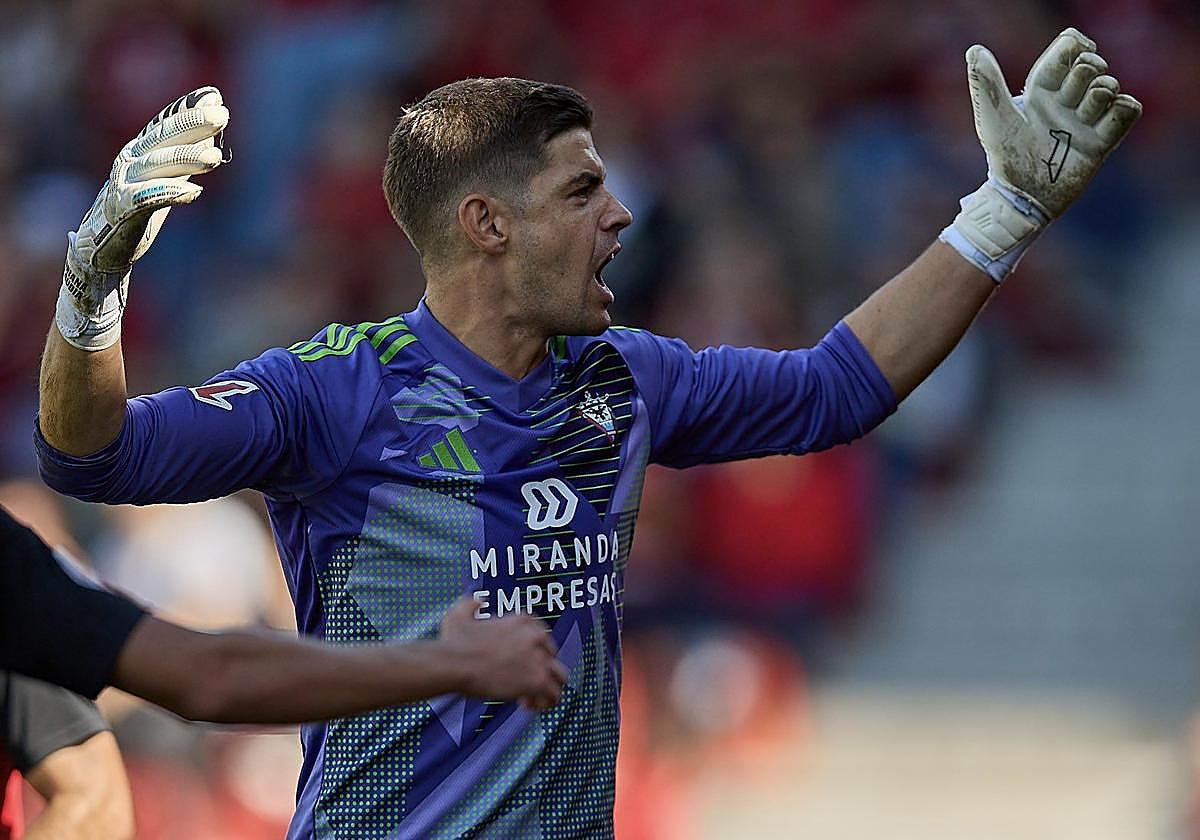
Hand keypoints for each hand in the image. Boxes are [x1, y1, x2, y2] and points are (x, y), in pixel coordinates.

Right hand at [58, 87, 227, 349]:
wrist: (101, 246)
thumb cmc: (138, 206)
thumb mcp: (164, 174)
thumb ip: (185, 148)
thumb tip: (213, 117)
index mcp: (140, 149)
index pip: (165, 123)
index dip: (187, 108)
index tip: (214, 97)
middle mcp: (130, 160)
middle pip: (162, 138)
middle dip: (192, 124)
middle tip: (222, 116)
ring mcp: (123, 184)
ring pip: (157, 166)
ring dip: (186, 158)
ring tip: (215, 157)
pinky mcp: (122, 211)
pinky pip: (146, 199)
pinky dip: (169, 194)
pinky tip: (193, 193)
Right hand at [438, 597, 568, 711]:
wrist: (454, 663)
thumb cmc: (455, 643)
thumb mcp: (460, 614)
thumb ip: (471, 604)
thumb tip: (477, 601)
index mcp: (523, 621)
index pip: (542, 637)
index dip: (531, 652)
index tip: (518, 664)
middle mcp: (536, 636)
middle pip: (552, 656)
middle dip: (539, 670)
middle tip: (520, 683)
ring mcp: (540, 658)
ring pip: (560, 677)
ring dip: (547, 688)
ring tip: (528, 698)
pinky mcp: (539, 681)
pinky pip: (554, 696)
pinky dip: (545, 704)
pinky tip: (526, 706)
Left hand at [940, 28, 1140, 282]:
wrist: (1023, 197)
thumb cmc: (1005, 157)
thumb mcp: (994, 117)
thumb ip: (987, 83)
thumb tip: (974, 50)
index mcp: (1041, 90)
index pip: (1069, 49)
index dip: (1076, 45)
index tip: (1078, 49)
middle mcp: (1065, 102)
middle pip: (1091, 65)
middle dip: (1086, 72)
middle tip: (1069, 98)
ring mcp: (1084, 121)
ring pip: (1110, 86)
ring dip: (1100, 96)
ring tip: (1082, 118)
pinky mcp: (1101, 142)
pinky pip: (1129, 110)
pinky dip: (1123, 109)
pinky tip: (1104, 122)